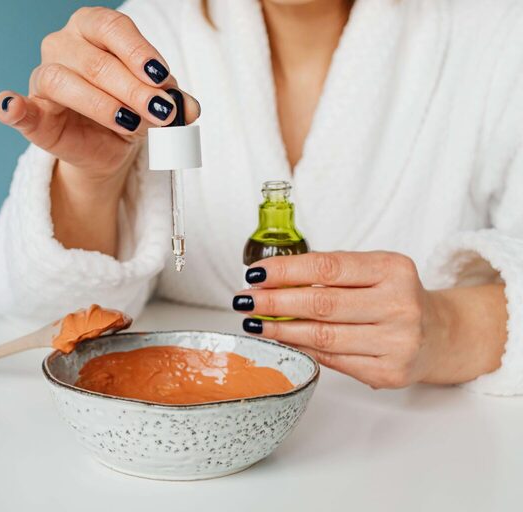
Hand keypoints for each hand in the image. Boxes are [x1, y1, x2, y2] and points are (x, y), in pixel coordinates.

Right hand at [0, 7, 199, 184]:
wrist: (111, 148)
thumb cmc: (133, 110)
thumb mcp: (159, 104)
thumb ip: (173, 101)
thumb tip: (188, 108)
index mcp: (94, 29)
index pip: (113, 28)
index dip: (139, 53)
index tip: (163, 80)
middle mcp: (64, 45)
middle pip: (95, 60)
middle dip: (133, 89)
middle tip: (161, 113)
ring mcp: (43, 78)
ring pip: (63, 80)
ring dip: (101, 105)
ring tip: (130, 124)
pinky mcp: (34, 114)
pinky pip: (19, 109)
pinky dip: (12, 107)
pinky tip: (11, 107)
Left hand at [234, 251, 451, 388]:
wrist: (440, 334)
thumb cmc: (393, 297)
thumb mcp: (373, 272)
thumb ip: (329, 273)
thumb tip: (268, 279)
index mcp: (393, 269)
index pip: (327, 268)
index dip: (285, 271)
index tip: (255, 273)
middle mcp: (400, 305)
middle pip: (322, 304)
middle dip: (274, 302)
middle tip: (245, 300)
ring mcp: (398, 342)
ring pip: (323, 336)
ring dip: (280, 330)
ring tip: (255, 322)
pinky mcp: (389, 373)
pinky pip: (332, 360)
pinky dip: (301, 349)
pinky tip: (282, 340)